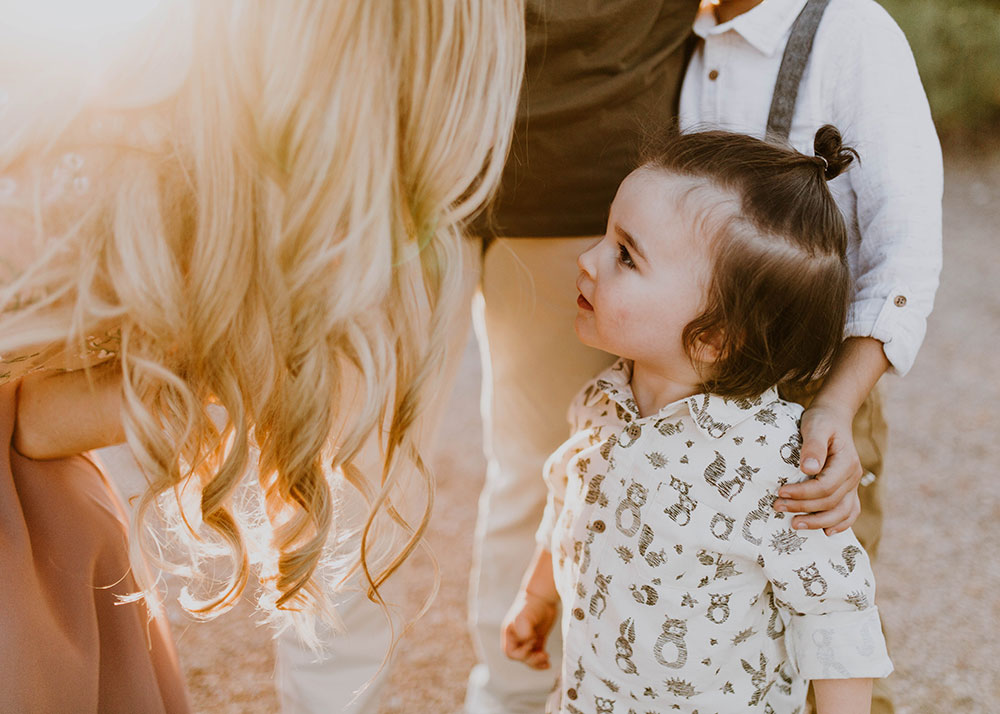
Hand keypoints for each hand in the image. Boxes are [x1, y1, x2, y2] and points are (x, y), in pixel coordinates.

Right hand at [502, 590, 558, 669]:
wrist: (543, 596)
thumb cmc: (531, 605)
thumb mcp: (524, 617)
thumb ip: (523, 631)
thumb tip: (528, 643)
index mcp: (509, 634)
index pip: (510, 653)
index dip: (521, 653)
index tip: (532, 641)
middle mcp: (517, 638)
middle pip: (520, 658)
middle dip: (531, 659)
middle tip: (543, 654)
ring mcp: (527, 640)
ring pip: (529, 659)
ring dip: (537, 663)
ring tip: (546, 658)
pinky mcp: (538, 640)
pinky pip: (537, 655)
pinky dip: (542, 661)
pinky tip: (548, 663)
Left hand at [774, 402, 861, 534]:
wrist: (834, 417)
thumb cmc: (822, 421)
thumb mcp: (815, 427)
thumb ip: (813, 447)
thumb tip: (809, 469)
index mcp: (847, 463)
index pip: (825, 487)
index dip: (802, 493)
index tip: (780, 492)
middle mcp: (853, 477)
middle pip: (830, 502)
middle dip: (802, 508)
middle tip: (777, 506)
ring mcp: (853, 485)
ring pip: (842, 512)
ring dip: (818, 522)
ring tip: (794, 524)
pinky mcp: (848, 489)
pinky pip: (850, 512)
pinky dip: (840, 524)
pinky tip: (825, 532)